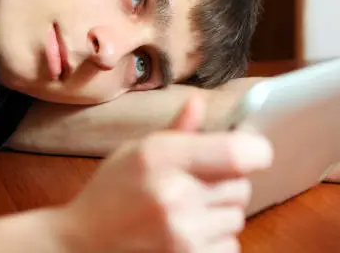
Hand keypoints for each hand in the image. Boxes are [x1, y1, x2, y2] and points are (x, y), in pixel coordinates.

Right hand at [63, 94, 273, 252]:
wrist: (84, 243)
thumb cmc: (111, 193)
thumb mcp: (136, 151)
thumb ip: (176, 130)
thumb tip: (199, 102)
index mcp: (160, 157)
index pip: (237, 153)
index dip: (255, 150)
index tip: (254, 152)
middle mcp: (174, 194)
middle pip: (242, 186)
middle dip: (229, 183)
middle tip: (200, 185)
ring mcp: (182, 234)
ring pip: (237, 217)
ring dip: (221, 213)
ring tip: (188, 211)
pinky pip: (231, 245)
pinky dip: (217, 240)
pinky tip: (188, 233)